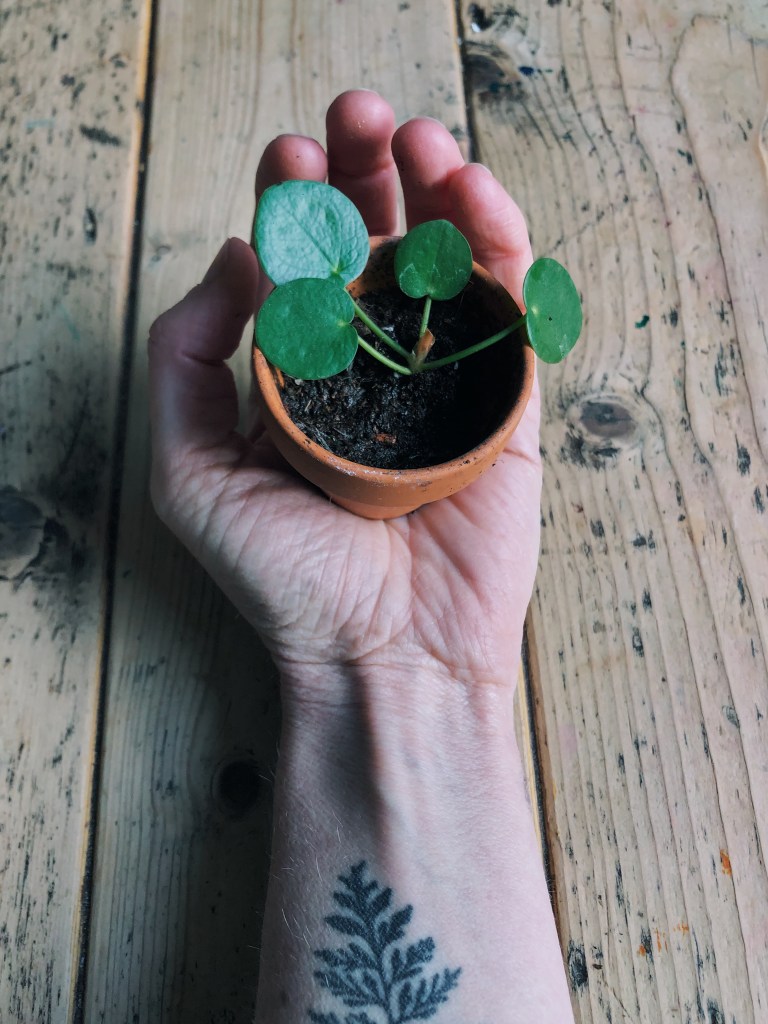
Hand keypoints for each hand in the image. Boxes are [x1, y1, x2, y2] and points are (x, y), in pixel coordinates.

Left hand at [148, 90, 540, 703]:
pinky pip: (508, 305)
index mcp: (299, 374)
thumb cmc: (282, 579)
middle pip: (373, 244)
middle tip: (355, 114)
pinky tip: (473, 195)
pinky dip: (498, 241)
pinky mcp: (504, 399)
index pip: (299, 263)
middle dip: (364, 172)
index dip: (293, 201)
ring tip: (416, 138)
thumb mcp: (188, 469)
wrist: (383, 656)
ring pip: (444, 261)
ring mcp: (442, 379)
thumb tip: (236, 255)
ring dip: (434, 188)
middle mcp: (371, 367)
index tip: (288, 160)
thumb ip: (183, 359)